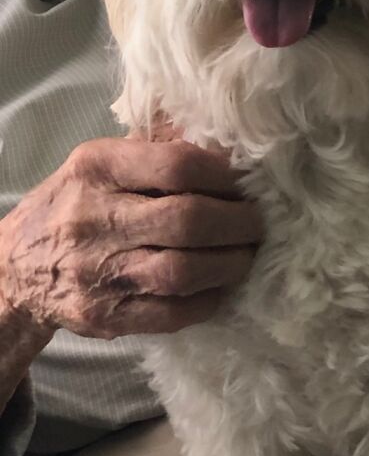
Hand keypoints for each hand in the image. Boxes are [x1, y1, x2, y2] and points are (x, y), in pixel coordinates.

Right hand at [0, 138, 262, 340]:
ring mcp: (98, 272)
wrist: (16, 268)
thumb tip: (223, 139)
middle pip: (188, 220)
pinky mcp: (105, 316)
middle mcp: (94, 218)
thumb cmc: (75, 205)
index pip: (177, 166)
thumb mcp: (100, 163)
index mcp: (97, 168)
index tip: (246, 183)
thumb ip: (154, 149)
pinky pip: (172, 313)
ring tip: (246, 255)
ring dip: (229, 264)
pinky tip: (220, 286)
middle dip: (238, 223)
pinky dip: (207, 300)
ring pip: (183, 272)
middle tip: (258, 223)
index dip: (225, 176)